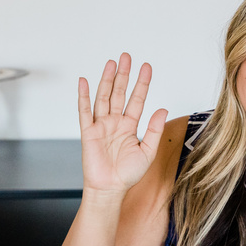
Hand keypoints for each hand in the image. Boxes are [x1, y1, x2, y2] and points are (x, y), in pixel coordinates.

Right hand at [78, 53, 167, 192]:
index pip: (137, 99)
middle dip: (123, 75)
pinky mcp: (88, 132)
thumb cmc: (128, 174)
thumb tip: (162, 109)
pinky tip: (85, 82)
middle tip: (127, 56)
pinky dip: (83, 96)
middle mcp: (115, 122)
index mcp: (130, 125)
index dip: (142, 83)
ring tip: (111, 63)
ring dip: (107, 80)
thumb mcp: (148, 151)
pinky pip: (84, 111)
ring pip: (104, 97)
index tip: (147, 67)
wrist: (110, 188)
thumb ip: (154, 130)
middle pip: (120, 93)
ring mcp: (101, 125)